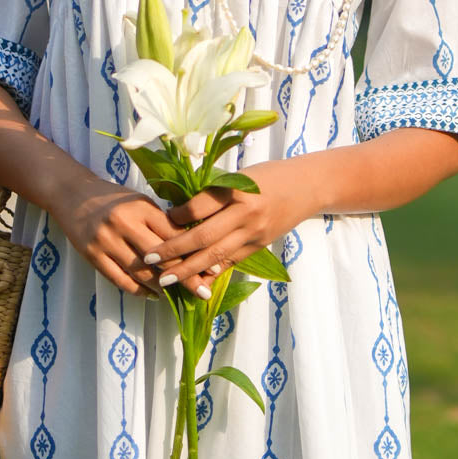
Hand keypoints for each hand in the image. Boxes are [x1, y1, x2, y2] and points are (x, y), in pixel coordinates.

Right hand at [52, 171, 213, 300]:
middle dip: (185, 277)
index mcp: (141, 208)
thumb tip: (191, 243)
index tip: (211, 266)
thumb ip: (161, 221)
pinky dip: (139, 291)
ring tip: (178, 296)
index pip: (172, 234)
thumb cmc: (114, 199)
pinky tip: (152, 296)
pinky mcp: (93, 256)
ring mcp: (107, 241)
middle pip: (161, 257)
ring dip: (162, 287)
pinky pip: (120, 280)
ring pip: (141, 273)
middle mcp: (124, 224)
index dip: (193, 252)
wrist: (73, 195)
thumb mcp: (140, 202)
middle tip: (203, 292)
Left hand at [143, 160, 315, 287]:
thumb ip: (215, 193)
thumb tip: (181, 212)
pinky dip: (211, 272)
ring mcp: (254, 233)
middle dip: (173, 250)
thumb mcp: (241, 176)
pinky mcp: (259, 246)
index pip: (200, 206)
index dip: (177, 215)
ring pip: (215, 255)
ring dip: (187, 270)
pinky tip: (194, 283)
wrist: (308, 186)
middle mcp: (245, 213)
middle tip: (149, 258)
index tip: (160, 219)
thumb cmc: (269, 175)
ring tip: (165, 279)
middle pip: (203, 236)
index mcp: (237, 189)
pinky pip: (231, 262)